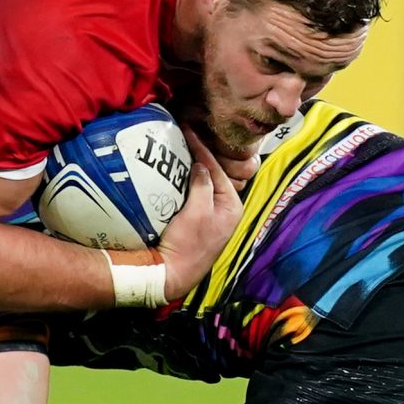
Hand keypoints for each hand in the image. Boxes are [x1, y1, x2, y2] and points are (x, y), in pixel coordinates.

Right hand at [155, 129, 244, 291]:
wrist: (171, 273)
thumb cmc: (188, 244)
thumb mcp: (198, 211)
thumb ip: (203, 184)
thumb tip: (201, 164)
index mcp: (232, 206)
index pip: (217, 169)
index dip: (202, 149)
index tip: (188, 130)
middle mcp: (225, 210)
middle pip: (212, 174)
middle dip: (199, 156)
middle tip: (183, 135)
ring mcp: (211, 216)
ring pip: (203, 184)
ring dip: (191, 168)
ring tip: (178, 148)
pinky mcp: (196, 221)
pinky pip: (193, 194)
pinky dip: (185, 182)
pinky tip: (174, 171)